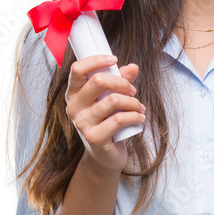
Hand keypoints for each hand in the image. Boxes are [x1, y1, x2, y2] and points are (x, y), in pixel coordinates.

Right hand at [64, 55, 145, 173]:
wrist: (105, 155)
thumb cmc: (108, 122)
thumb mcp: (112, 98)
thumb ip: (121, 81)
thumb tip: (133, 67)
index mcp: (74, 94)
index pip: (77, 69)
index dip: (96, 60)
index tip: (114, 59)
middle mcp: (73, 107)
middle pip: (98, 81)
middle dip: (122, 82)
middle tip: (133, 90)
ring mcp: (82, 123)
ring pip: (113, 100)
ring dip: (132, 102)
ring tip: (139, 107)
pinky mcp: (94, 137)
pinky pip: (119, 119)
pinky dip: (135, 116)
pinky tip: (140, 117)